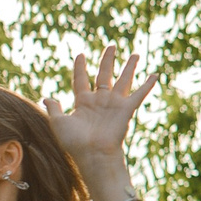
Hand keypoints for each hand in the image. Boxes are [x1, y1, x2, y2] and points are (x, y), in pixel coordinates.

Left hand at [46, 47, 159, 172]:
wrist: (93, 154)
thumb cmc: (75, 142)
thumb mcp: (58, 123)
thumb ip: (54, 109)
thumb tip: (45, 98)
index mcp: (83, 102)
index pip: (81, 80)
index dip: (80, 67)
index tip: (81, 55)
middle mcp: (100, 101)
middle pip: (104, 75)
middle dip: (108, 60)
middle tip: (112, 46)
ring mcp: (114, 104)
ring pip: (123, 80)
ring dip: (130, 67)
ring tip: (135, 54)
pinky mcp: (126, 109)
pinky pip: (139, 94)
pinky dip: (147, 85)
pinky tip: (155, 75)